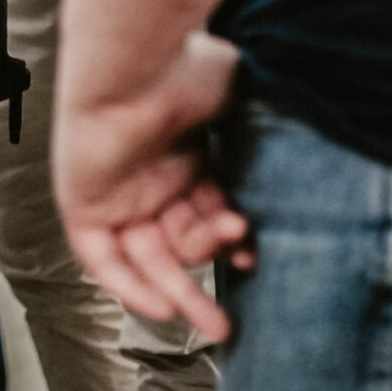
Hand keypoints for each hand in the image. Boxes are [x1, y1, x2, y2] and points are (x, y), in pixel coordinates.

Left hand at [54, 30, 248, 340]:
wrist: (135, 65)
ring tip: (216, 325)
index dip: (229, 240)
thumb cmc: (188, 69)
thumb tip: (308, 142)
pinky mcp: (83, 201)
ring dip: (180, 292)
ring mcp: (117, 190)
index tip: (253, 257)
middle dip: (206, 282)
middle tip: (229, 322)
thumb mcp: (241, 103)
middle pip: (178, 242)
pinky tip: (163, 309)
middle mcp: (151, 175)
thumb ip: (263, 133)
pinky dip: (129, 285)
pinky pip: (103, 256)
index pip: (208, 211)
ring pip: (147, 256)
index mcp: (186, 152)